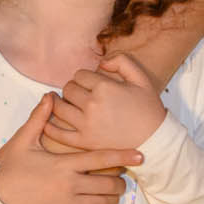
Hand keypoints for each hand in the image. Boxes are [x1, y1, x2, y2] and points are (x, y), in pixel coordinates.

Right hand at [0, 94, 135, 203]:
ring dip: (112, 200)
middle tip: (122, 179)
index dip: (123, 156)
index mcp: (64, 163)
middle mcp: (70, 184)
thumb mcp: (24, 141)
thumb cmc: (11, 168)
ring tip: (114, 195)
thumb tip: (50, 96)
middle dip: (120, 182)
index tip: (140, 155)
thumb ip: (40, 118)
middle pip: (108, 183)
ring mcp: (67, 203)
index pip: (101, 158)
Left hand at [47, 55, 165, 149]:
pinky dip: (50, 127)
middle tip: (80, 94)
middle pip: (68, 89)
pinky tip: (49, 121)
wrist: (154, 141)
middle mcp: (92, 104)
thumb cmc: (148, 109)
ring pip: (59, 107)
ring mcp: (86, 124)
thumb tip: (101, 62)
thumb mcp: (141, 79)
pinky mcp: (84, 141)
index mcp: (104, 87)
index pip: (80, 75)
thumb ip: (121, 61)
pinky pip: (58, 133)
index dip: (84, 77)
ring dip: (59, 103)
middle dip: (74, 89)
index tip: (91, 83)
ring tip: (63, 103)